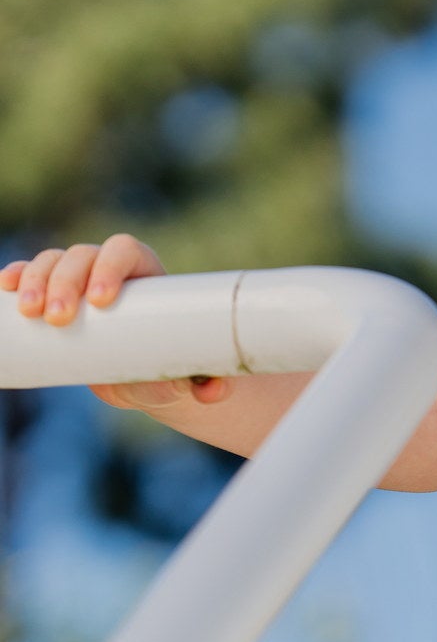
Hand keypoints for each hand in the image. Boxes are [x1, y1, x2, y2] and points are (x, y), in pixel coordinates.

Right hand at [1, 235, 230, 409]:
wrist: (145, 379)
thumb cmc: (172, 369)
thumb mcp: (189, 377)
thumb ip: (207, 384)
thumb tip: (212, 391)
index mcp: (147, 274)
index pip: (125, 250)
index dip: (110, 266)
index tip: (101, 301)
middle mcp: (109, 268)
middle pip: (82, 255)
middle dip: (66, 281)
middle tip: (60, 319)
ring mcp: (76, 278)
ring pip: (52, 262)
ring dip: (35, 281)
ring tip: (31, 314)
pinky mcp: (51, 294)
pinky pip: (28, 274)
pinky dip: (15, 276)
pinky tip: (4, 286)